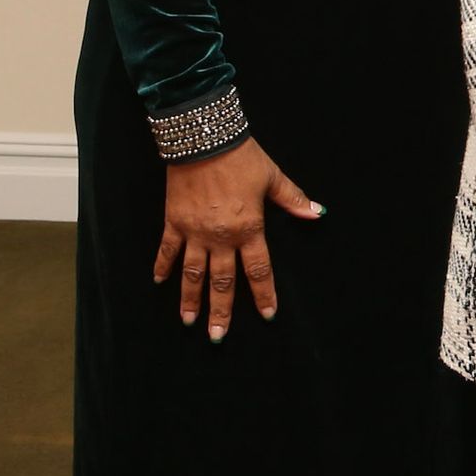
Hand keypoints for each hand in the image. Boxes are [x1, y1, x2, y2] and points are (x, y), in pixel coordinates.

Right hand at [153, 137, 321, 340]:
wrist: (205, 140)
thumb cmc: (243, 158)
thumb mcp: (273, 177)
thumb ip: (293, 200)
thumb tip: (317, 214)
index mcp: (249, 228)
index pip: (259, 269)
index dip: (264, 294)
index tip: (267, 315)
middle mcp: (221, 236)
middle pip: (222, 281)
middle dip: (221, 310)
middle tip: (218, 336)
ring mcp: (194, 232)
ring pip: (192, 274)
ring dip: (190, 299)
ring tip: (189, 321)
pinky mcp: (174, 222)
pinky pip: (167, 250)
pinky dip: (162, 267)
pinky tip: (159, 282)